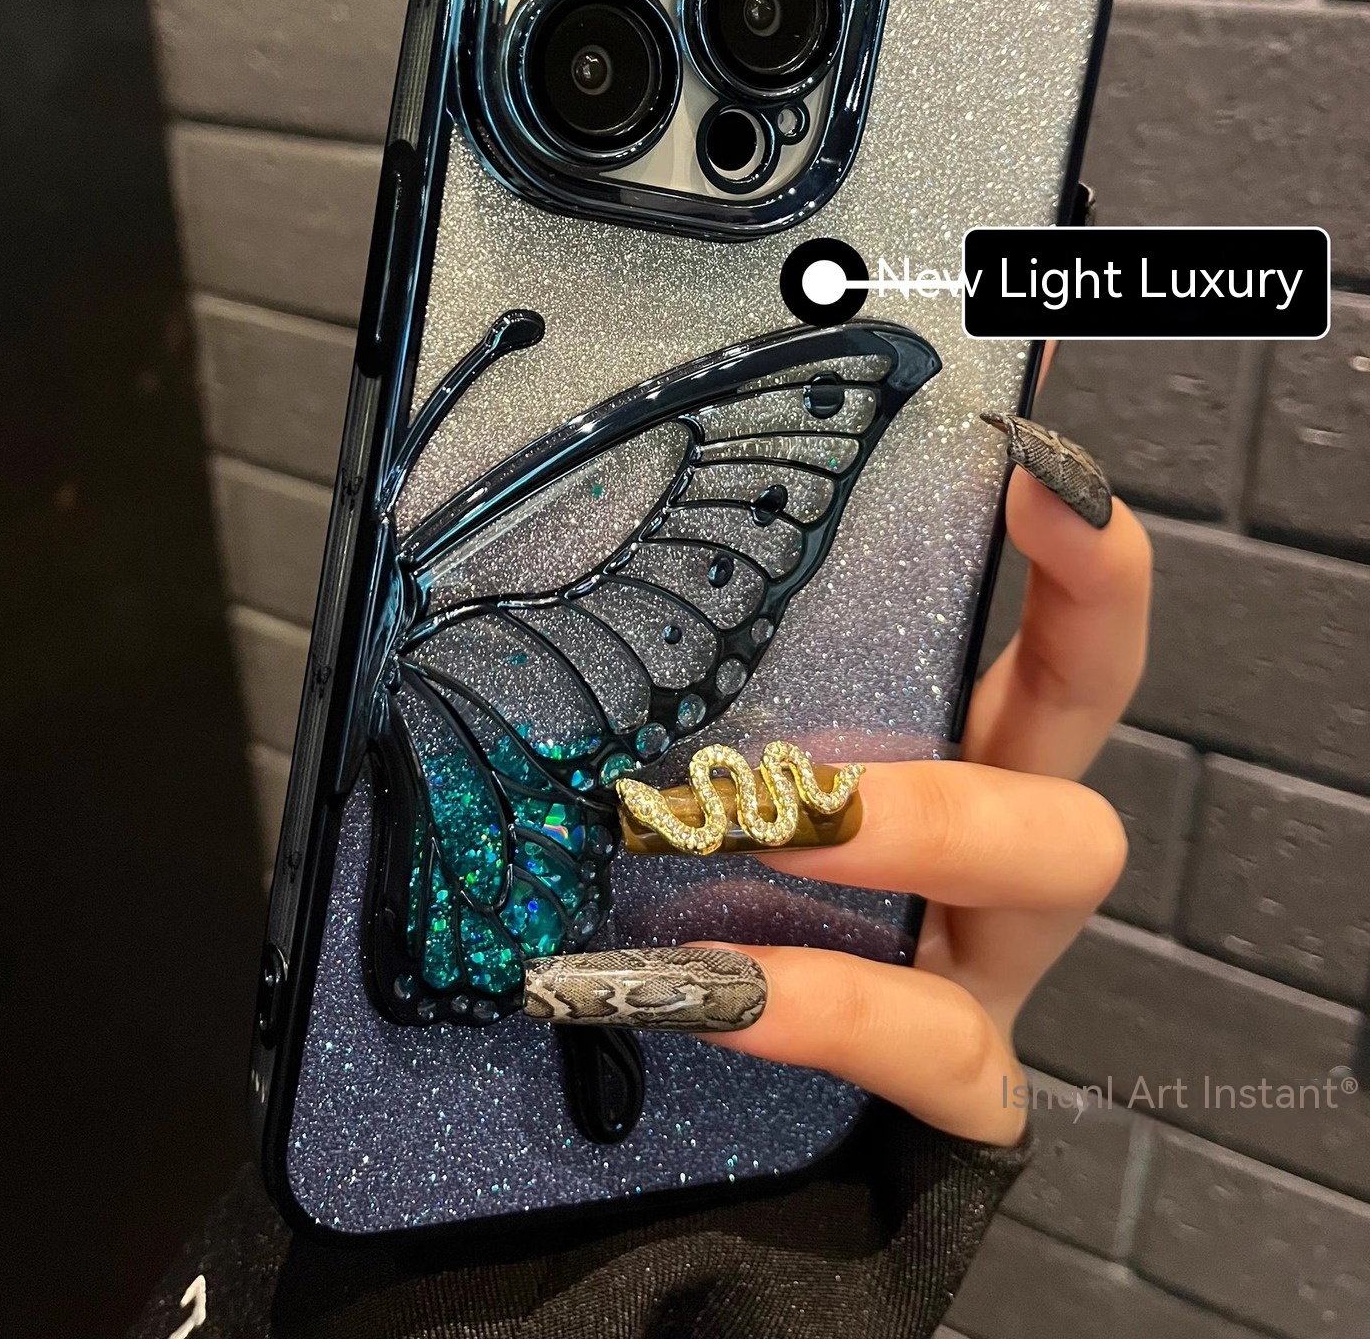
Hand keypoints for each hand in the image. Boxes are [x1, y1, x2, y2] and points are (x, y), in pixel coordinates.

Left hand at [705, 460, 1149, 1143]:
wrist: (682, 1157)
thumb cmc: (681, 920)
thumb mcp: (699, 786)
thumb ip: (680, 701)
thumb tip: (533, 576)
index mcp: (949, 755)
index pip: (1059, 639)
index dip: (1080, 557)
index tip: (1028, 459)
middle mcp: (989, 848)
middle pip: (1082, 724)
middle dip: (1014, 674)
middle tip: (831, 723)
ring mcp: (988, 966)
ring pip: (1052, 863)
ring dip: (907, 822)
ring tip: (762, 827)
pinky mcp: (964, 1097)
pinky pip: (940, 1046)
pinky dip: (829, 1009)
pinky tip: (699, 990)